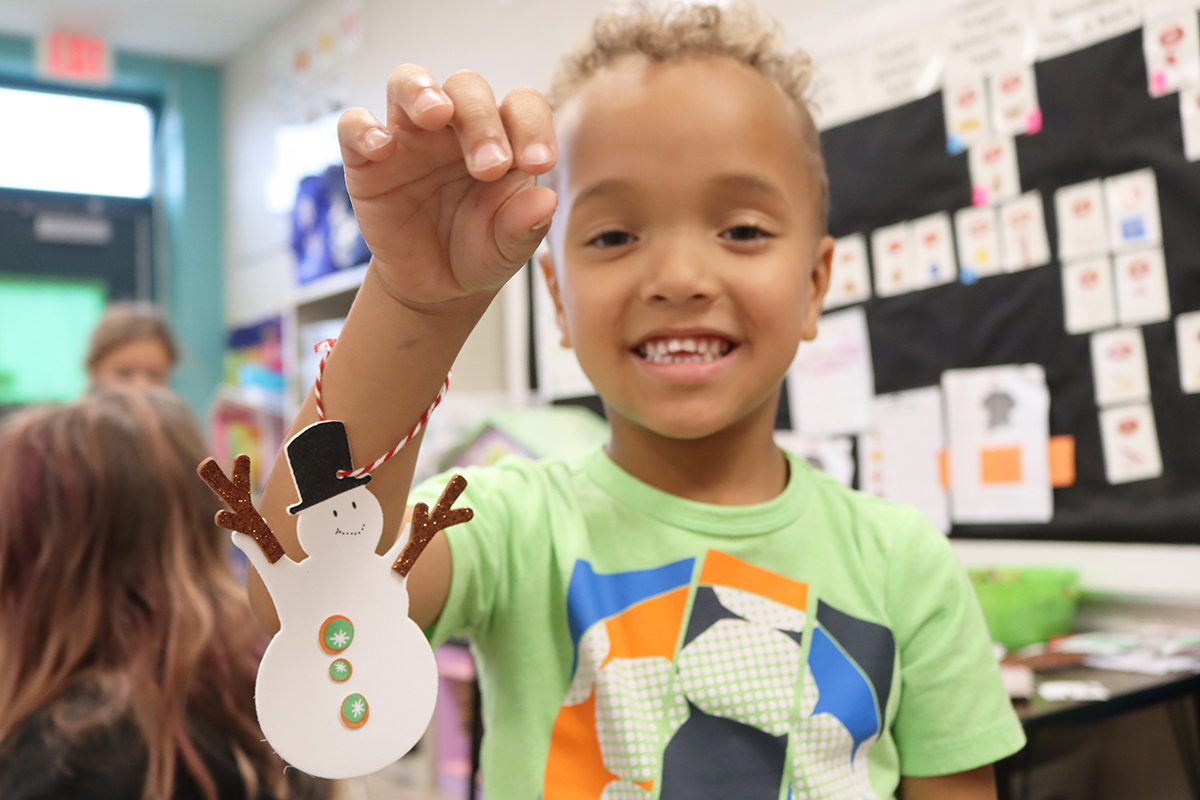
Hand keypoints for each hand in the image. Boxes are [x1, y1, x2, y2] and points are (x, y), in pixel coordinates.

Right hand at [338, 66, 557, 307]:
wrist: (435, 285)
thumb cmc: (480, 251)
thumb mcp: (508, 247)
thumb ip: (525, 225)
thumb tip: (546, 200)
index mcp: (502, 138)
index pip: (521, 106)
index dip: (532, 126)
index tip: (539, 163)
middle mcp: (455, 127)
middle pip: (466, 88)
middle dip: (480, 121)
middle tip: (490, 167)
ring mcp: (409, 137)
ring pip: (408, 82)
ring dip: (421, 91)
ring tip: (436, 114)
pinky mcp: (367, 159)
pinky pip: (355, 125)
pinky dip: (364, 129)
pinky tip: (382, 149)